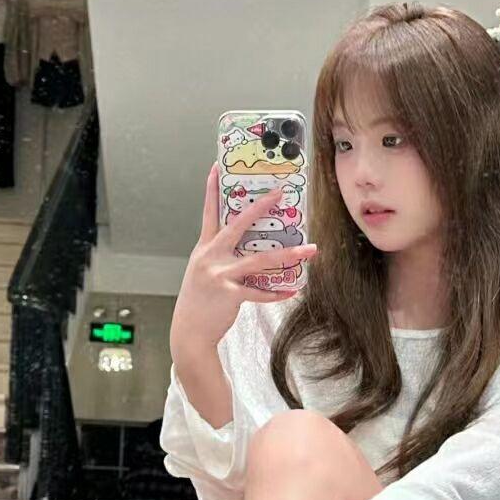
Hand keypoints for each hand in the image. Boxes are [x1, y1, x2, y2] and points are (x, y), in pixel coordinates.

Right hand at [169, 161, 318, 358]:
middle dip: (260, 207)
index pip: (209, 213)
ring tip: (310, 249)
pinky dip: (277, 292)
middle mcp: (211, 257)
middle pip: (239, 225)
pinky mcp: (230, 294)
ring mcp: (220, 275)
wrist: (189, 331)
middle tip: (280, 193)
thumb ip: (220, 256)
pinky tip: (292, 290)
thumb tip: (246, 247)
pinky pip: (260, 292)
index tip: (216, 168)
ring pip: (260, 260)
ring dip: (289, 255)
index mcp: (205, 248)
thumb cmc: (199, 301)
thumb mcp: (204, 272)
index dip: (212, 190)